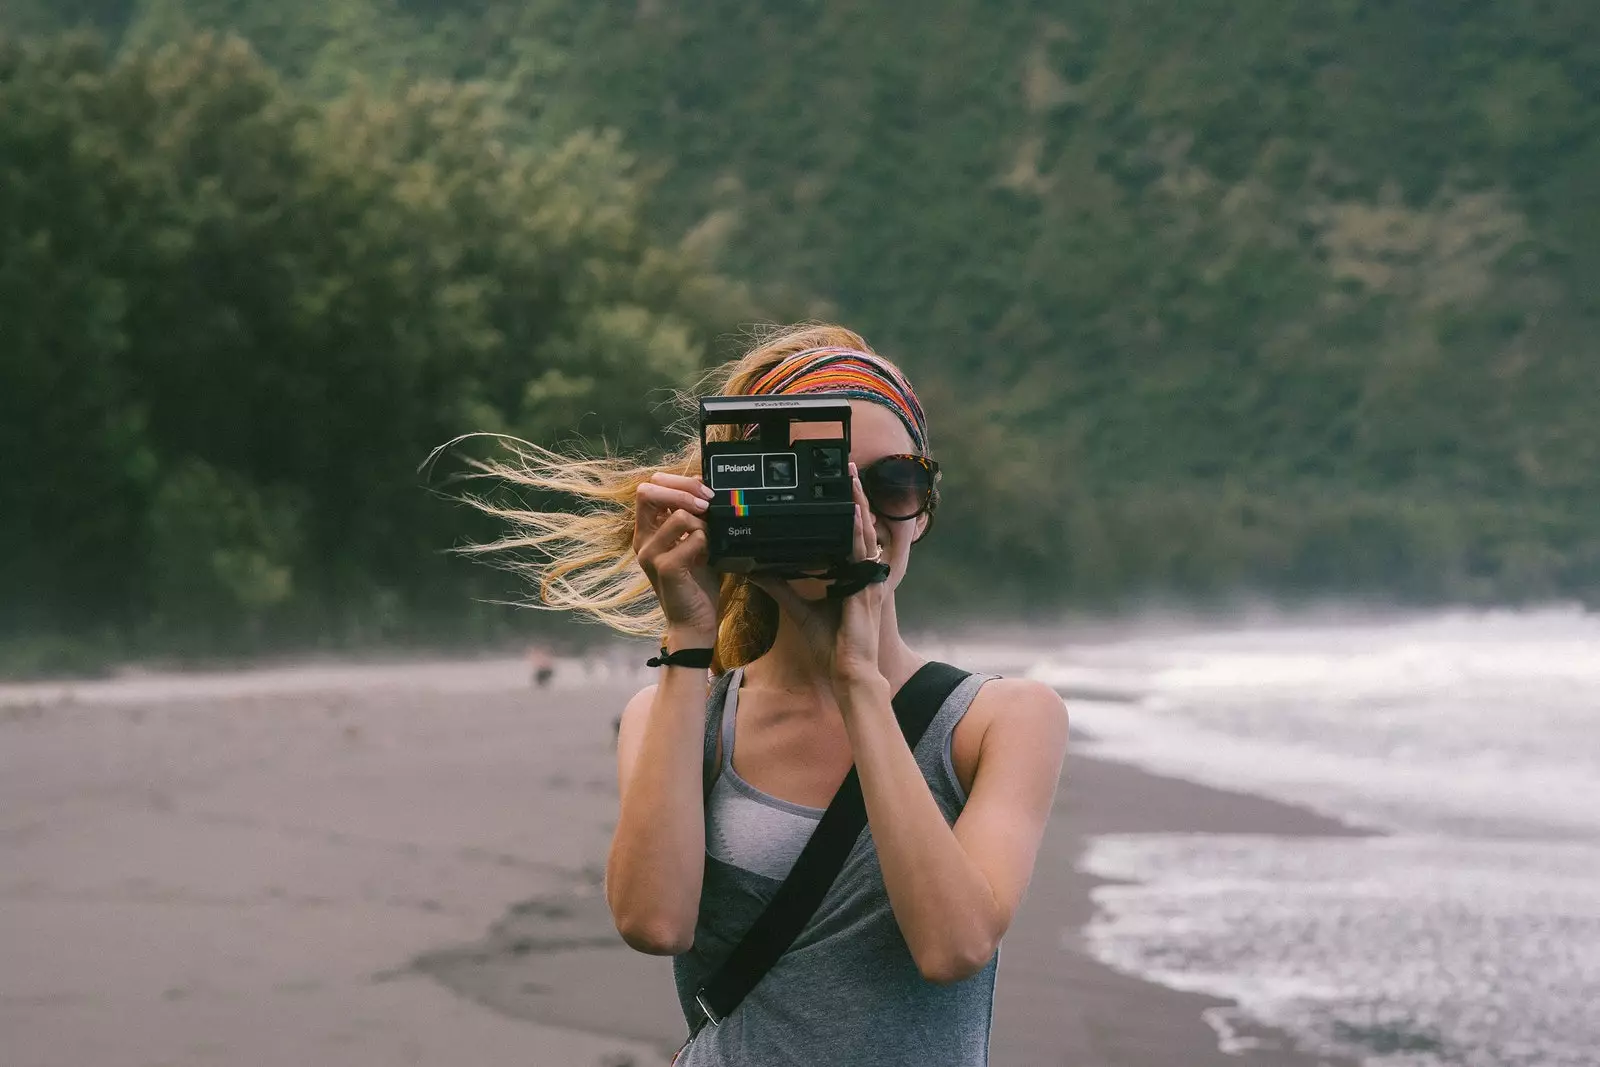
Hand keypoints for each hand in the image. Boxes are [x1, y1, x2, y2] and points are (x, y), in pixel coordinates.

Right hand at [633, 472, 719, 642]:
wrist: (695, 622)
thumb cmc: (697, 581)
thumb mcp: (695, 541)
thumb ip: (694, 515)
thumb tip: (702, 484)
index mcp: (647, 530)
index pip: (650, 487)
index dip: (677, 482)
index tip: (704, 492)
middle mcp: (642, 540)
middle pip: (648, 491)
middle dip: (684, 490)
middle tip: (709, 503)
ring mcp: (649, 554)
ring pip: (678, 515)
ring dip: (703, 522)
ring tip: (710, 539)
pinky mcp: (665, 568)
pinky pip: (692, 539)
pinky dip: (707, 542)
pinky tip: (708, 555)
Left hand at [753, 463, 886, 688]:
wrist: (847, 672)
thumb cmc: (830, 646)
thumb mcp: (798, 609)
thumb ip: (778, 586)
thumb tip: (753, 568)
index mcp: (849, 576)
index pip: (847, 535)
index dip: (845, 510)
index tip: (837, 486)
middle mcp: (861, 573)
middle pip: (858, 526)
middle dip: (854, 496)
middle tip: (847, 468)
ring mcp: (867, 579)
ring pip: (863, 532)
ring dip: (858, 503)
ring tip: (851, 477)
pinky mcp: (866, 588)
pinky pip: (863, 553)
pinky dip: (858, 531)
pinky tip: (854, 512)